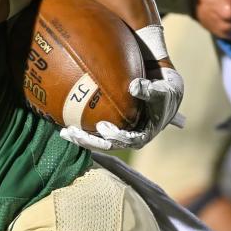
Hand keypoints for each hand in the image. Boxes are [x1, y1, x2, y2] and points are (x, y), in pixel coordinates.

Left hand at [60, 66, 183, 150]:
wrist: (162, 89)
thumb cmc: (165, 90)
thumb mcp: (164, 90)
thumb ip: (150, 90)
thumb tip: (133, 86)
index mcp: (144, 134)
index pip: (128, 140)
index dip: (115, 137)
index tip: (102, 128)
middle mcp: (130, 137)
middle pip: (108, 144)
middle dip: (90, 141)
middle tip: (73, 133)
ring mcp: (119, 133)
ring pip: (98, 141)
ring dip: (81, 138)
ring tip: (64, 132)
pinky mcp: (111, 126)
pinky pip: (94, 131)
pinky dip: (81, 128)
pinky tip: (64, 122)